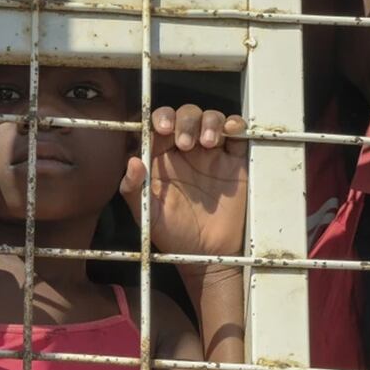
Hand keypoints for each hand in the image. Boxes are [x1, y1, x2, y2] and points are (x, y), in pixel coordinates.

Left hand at [120, 105, 246, 262]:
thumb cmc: (172, 234)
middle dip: (185, 120)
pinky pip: (237, 133)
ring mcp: (212, 153)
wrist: (207, 253)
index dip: (160, 119)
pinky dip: (234, 124)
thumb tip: (132, 161)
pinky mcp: (235, 160)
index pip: (158, 126)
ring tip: (208, 142)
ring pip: (211, 118)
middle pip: (185, 116)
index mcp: (161, 158)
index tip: (163, 129)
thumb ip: (133, 189)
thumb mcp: (146, 214)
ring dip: (209, 121)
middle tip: (186, 143)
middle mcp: (186, 151)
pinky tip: (229, 132)